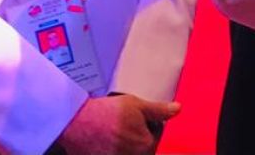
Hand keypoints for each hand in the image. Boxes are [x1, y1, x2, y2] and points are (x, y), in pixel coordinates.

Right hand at [57, 95, 180, 154]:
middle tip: (125, 125)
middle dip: (138, 137)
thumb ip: (159, 110)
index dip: (149, 125)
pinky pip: (115, 153)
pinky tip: (106, 140)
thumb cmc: (106, 112)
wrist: (75, 122)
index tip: (138, 117)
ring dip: (126, 144)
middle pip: (143, 148)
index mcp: (145, 145)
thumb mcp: (136, 105)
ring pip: (129, 151)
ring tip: (115, 132)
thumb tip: (178, 109)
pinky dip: (113, 148)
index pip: (155, 137)